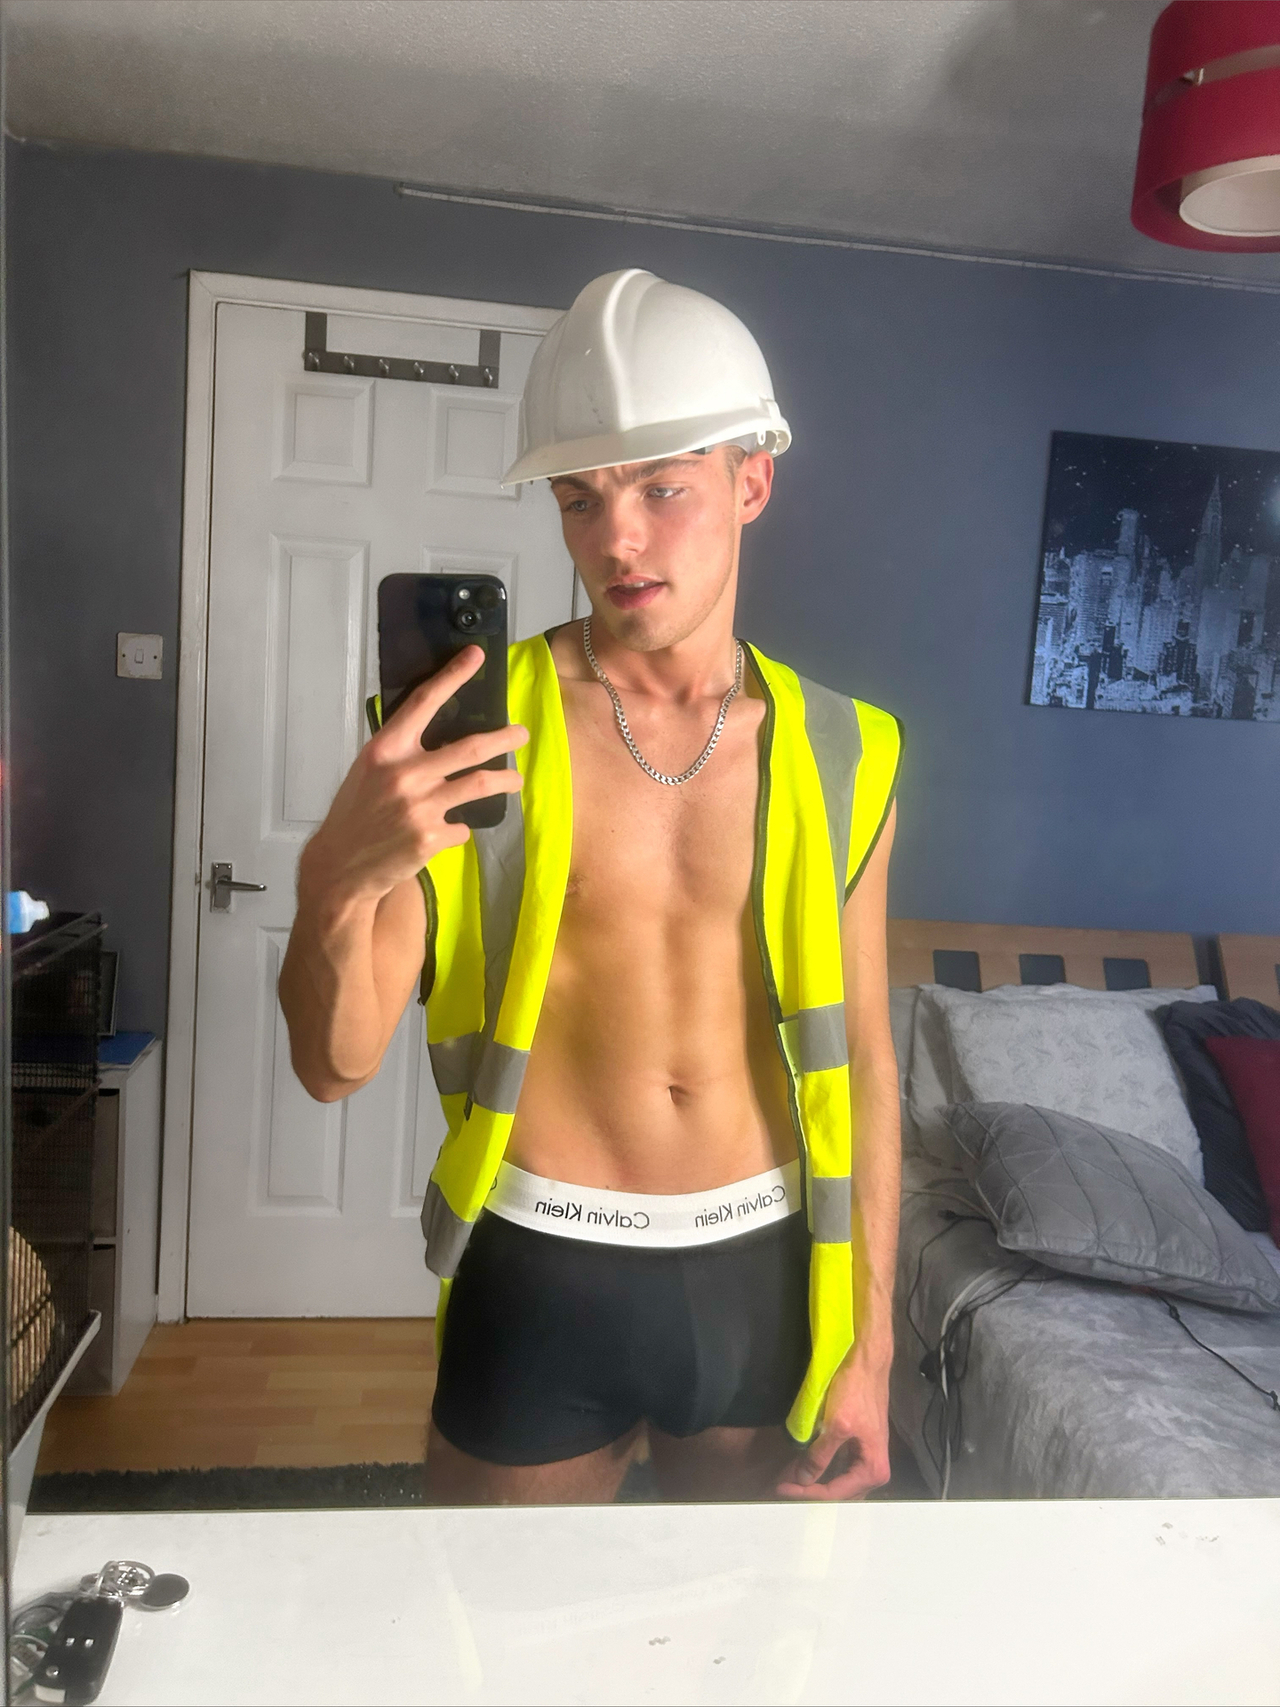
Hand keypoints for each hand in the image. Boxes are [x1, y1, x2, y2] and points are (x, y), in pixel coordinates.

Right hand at [300, 647, 526, 904]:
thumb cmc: (355, 814)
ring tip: (515, 780)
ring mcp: (420, 806)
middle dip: (504, 738)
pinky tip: (448, 831)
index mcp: (386, 749)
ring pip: (480, 785)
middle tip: (521, 733)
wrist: (341, 866)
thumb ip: (401, 753)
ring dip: (505, 781)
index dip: (453, 676)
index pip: (424, 702)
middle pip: (470, 748)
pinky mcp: (432, 837)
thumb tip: (439, 734)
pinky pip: (462, 826)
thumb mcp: (369, 771)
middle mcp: (405, 773)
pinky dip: (460, 827)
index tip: (476, 656)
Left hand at [775, 1343, 891, 1501]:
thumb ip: (820, 1456)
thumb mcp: (836, 1425)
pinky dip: (821, 1469)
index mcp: (873, 1470)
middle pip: (839, 1493)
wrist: (866, 1362)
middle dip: (811, 1492)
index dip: (806, 1493)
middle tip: (783, 1486)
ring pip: (839, 1482)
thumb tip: (803, 1479)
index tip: (781, 1488)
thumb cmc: (855, 1391)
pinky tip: (804, 1466)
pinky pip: (839, 1468)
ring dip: (814, 1482)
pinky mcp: (859, 1446)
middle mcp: (874, 1470)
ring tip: (789, 1479)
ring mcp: (867, 1458)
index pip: (835, 1493)